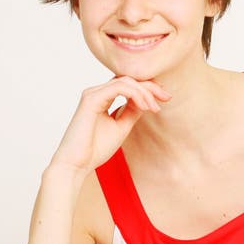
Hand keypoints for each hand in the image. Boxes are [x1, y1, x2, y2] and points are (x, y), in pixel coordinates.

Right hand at [49, 76, 170, 174]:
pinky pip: (118, 88)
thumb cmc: (95, 149)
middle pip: (129, 79)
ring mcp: (93, 94)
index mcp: (103, 98)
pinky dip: (135, 95)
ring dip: (144, 92)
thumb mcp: (122, 127)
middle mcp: (97, 93)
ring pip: (125, 81)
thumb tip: (146, 101)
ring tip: (154, 107)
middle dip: (150, 87)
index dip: (149, 89)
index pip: (128, 85)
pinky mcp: (91, 99)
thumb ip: (132, 112)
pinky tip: (144, 106)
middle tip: (166, 98)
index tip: (165, 99)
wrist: (77, 163)